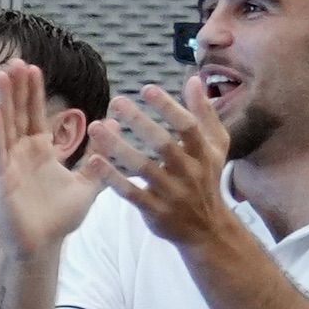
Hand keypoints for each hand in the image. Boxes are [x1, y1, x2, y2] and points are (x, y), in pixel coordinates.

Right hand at [0, 56, 101, 253]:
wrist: (44, 245)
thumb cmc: (61, 218)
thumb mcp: (87, 183)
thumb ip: (99, 155)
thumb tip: (114, 126)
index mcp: (41, 151)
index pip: (36, 115)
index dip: (33, 92)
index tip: (33, 68)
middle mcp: (22, 154)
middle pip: (18, 114)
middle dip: (17, 89)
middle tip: (14, 62)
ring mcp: (9, 165)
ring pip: (5, 127)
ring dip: (3, 102)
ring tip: (2, 77)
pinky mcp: (1, 180)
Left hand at [96, 79, 235, 249]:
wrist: (207, 229)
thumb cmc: (207, 177)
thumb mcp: (216, 146)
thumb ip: (205, 113)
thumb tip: (194, 80)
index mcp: (204, 153)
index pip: (188, 126)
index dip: (168, 107)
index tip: (146, 89)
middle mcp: (189, 172)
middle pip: (163, 145)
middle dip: (139, 122)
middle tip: (115, 101)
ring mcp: (172, 193)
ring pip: (143, 168)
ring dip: (117, 147)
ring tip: (96, 127)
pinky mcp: (155, 211)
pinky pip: (130, 193)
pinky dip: (111, 178)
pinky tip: (92, 160)